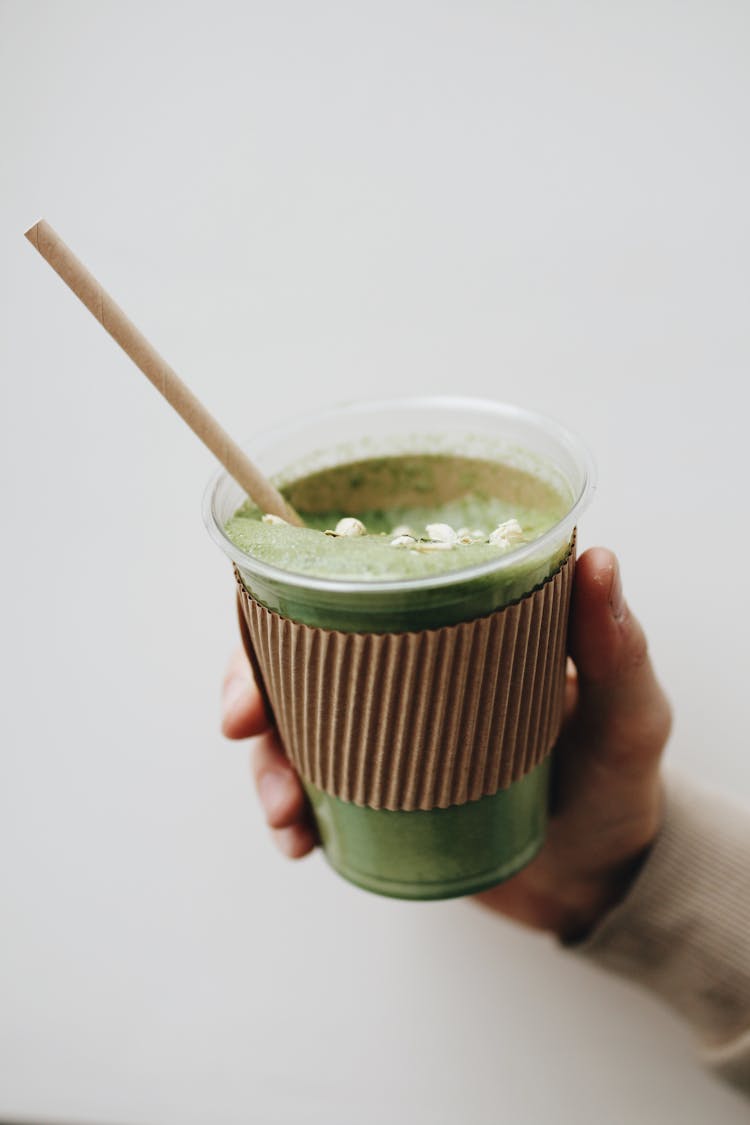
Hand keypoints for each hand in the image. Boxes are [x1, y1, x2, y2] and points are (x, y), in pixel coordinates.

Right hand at [221, 548, 671, 937]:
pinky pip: (308, 790)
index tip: (259, 628)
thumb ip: (616, 650)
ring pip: (289, 723)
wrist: (599, 879)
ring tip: (286, 815)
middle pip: (297, 650)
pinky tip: (298, 840)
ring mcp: (383, 731)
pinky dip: (288, 813)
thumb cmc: (616, 780)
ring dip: (265, 761)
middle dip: (251, 683)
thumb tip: (597, 557)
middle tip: (243, 727)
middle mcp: (404, 668)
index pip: (358, 582)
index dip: (292, 593)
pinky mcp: (374, 791)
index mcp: (450, 623)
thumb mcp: (627, 715)